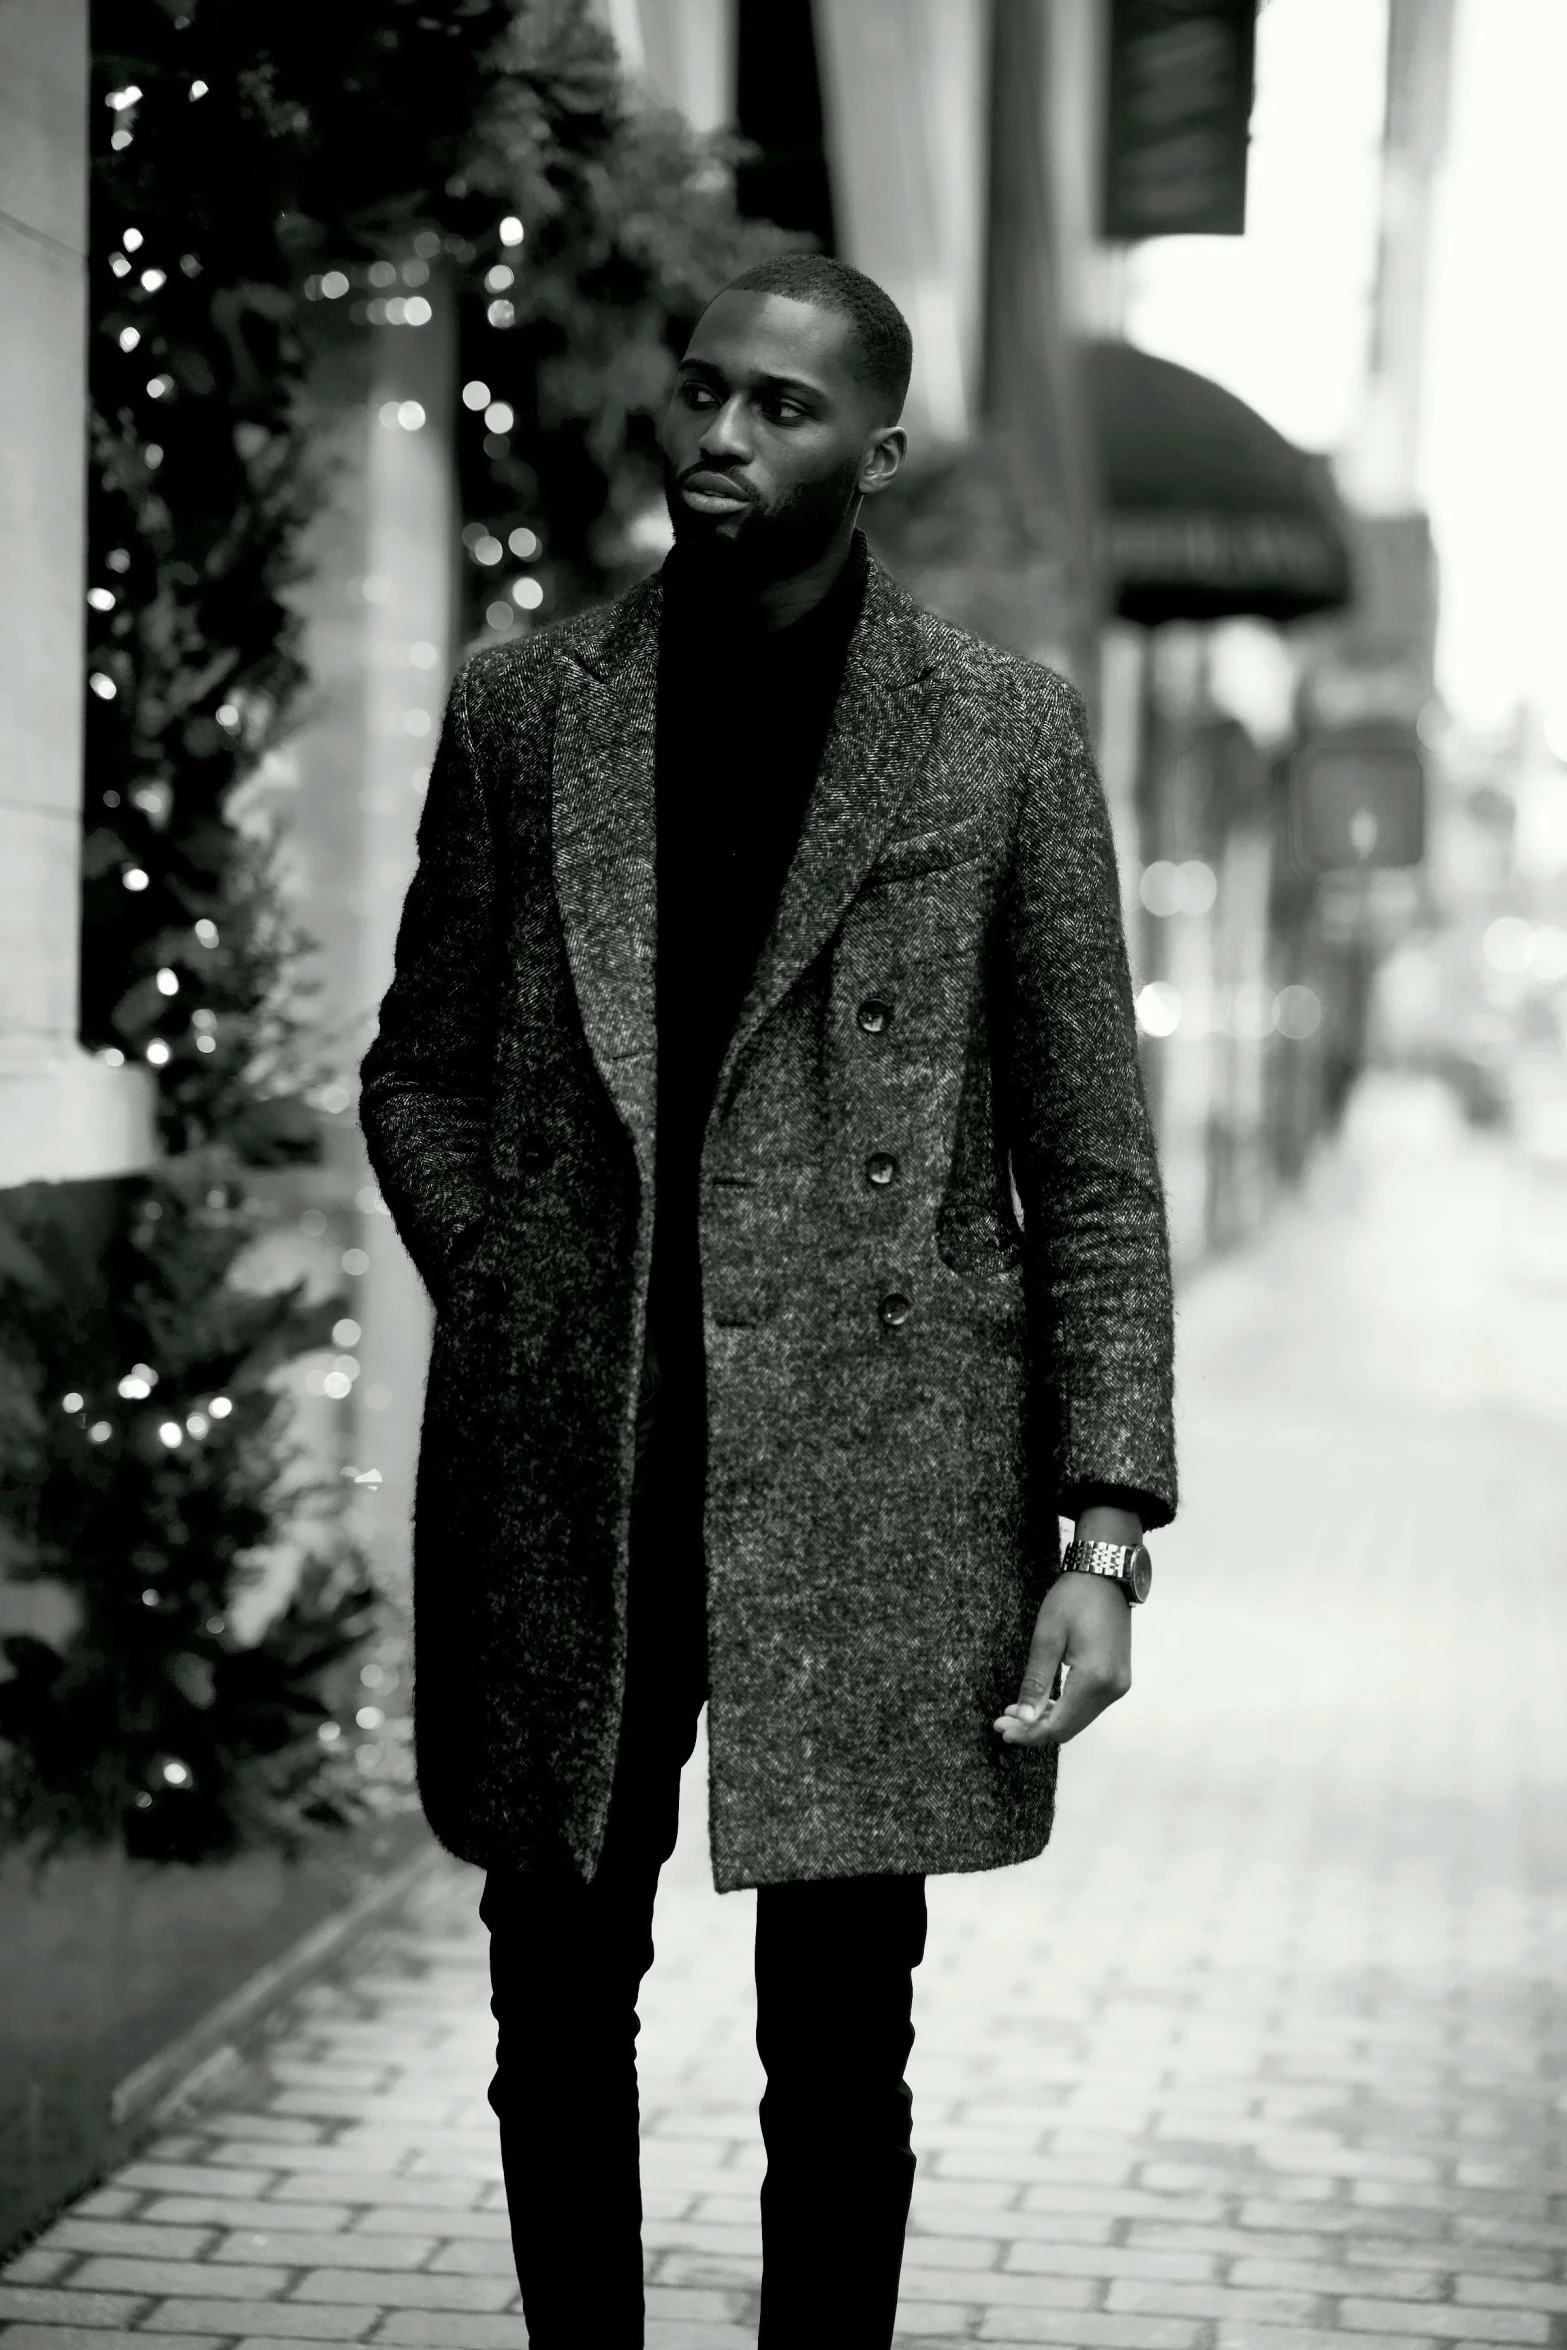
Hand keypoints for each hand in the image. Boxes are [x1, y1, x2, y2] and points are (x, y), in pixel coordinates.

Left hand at [992, 1571, 1131, 1746]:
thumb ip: (1036, 1682)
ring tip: (1017, 1711)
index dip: (1029, 1733)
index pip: (1058, 1725)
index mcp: (1095, 1679)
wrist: (1106, 1573)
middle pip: (1070, 1727)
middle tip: (1003, 1721)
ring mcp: (1119, 1685)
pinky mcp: (1118, 1678)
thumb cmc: (1074, 1598)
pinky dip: (1065, 1708)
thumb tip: (1025, 1719)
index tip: (1002, 1728)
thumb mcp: (1047, 1637)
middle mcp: (1112, 1689)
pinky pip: (1088, 1706)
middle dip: (1035, 1729)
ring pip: (1079, 1719)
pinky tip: (1042, 1702)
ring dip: (1049, 1719)